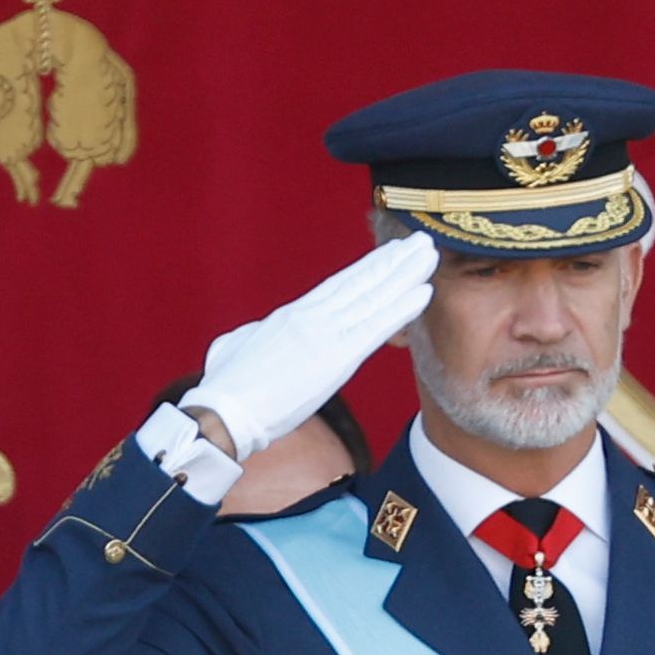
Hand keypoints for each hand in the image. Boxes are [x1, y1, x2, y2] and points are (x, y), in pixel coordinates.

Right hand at [181, 234, 436, 459]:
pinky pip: (376, 328)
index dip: (368, 269)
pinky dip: (401, 308)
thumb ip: (258, 334)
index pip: (338, 286)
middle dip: (393, 262)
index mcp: (292, 315)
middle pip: (361, 283)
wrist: (226, 412)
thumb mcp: (240, 346)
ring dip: (405, 275)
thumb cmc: (227, 387)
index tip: (390, 254)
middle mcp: (312, 317)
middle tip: (420, 242)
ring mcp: (325, 335)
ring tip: (429, 254)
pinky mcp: (335, 358)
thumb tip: (259, 332)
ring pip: (373, 297)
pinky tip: (422, 292)